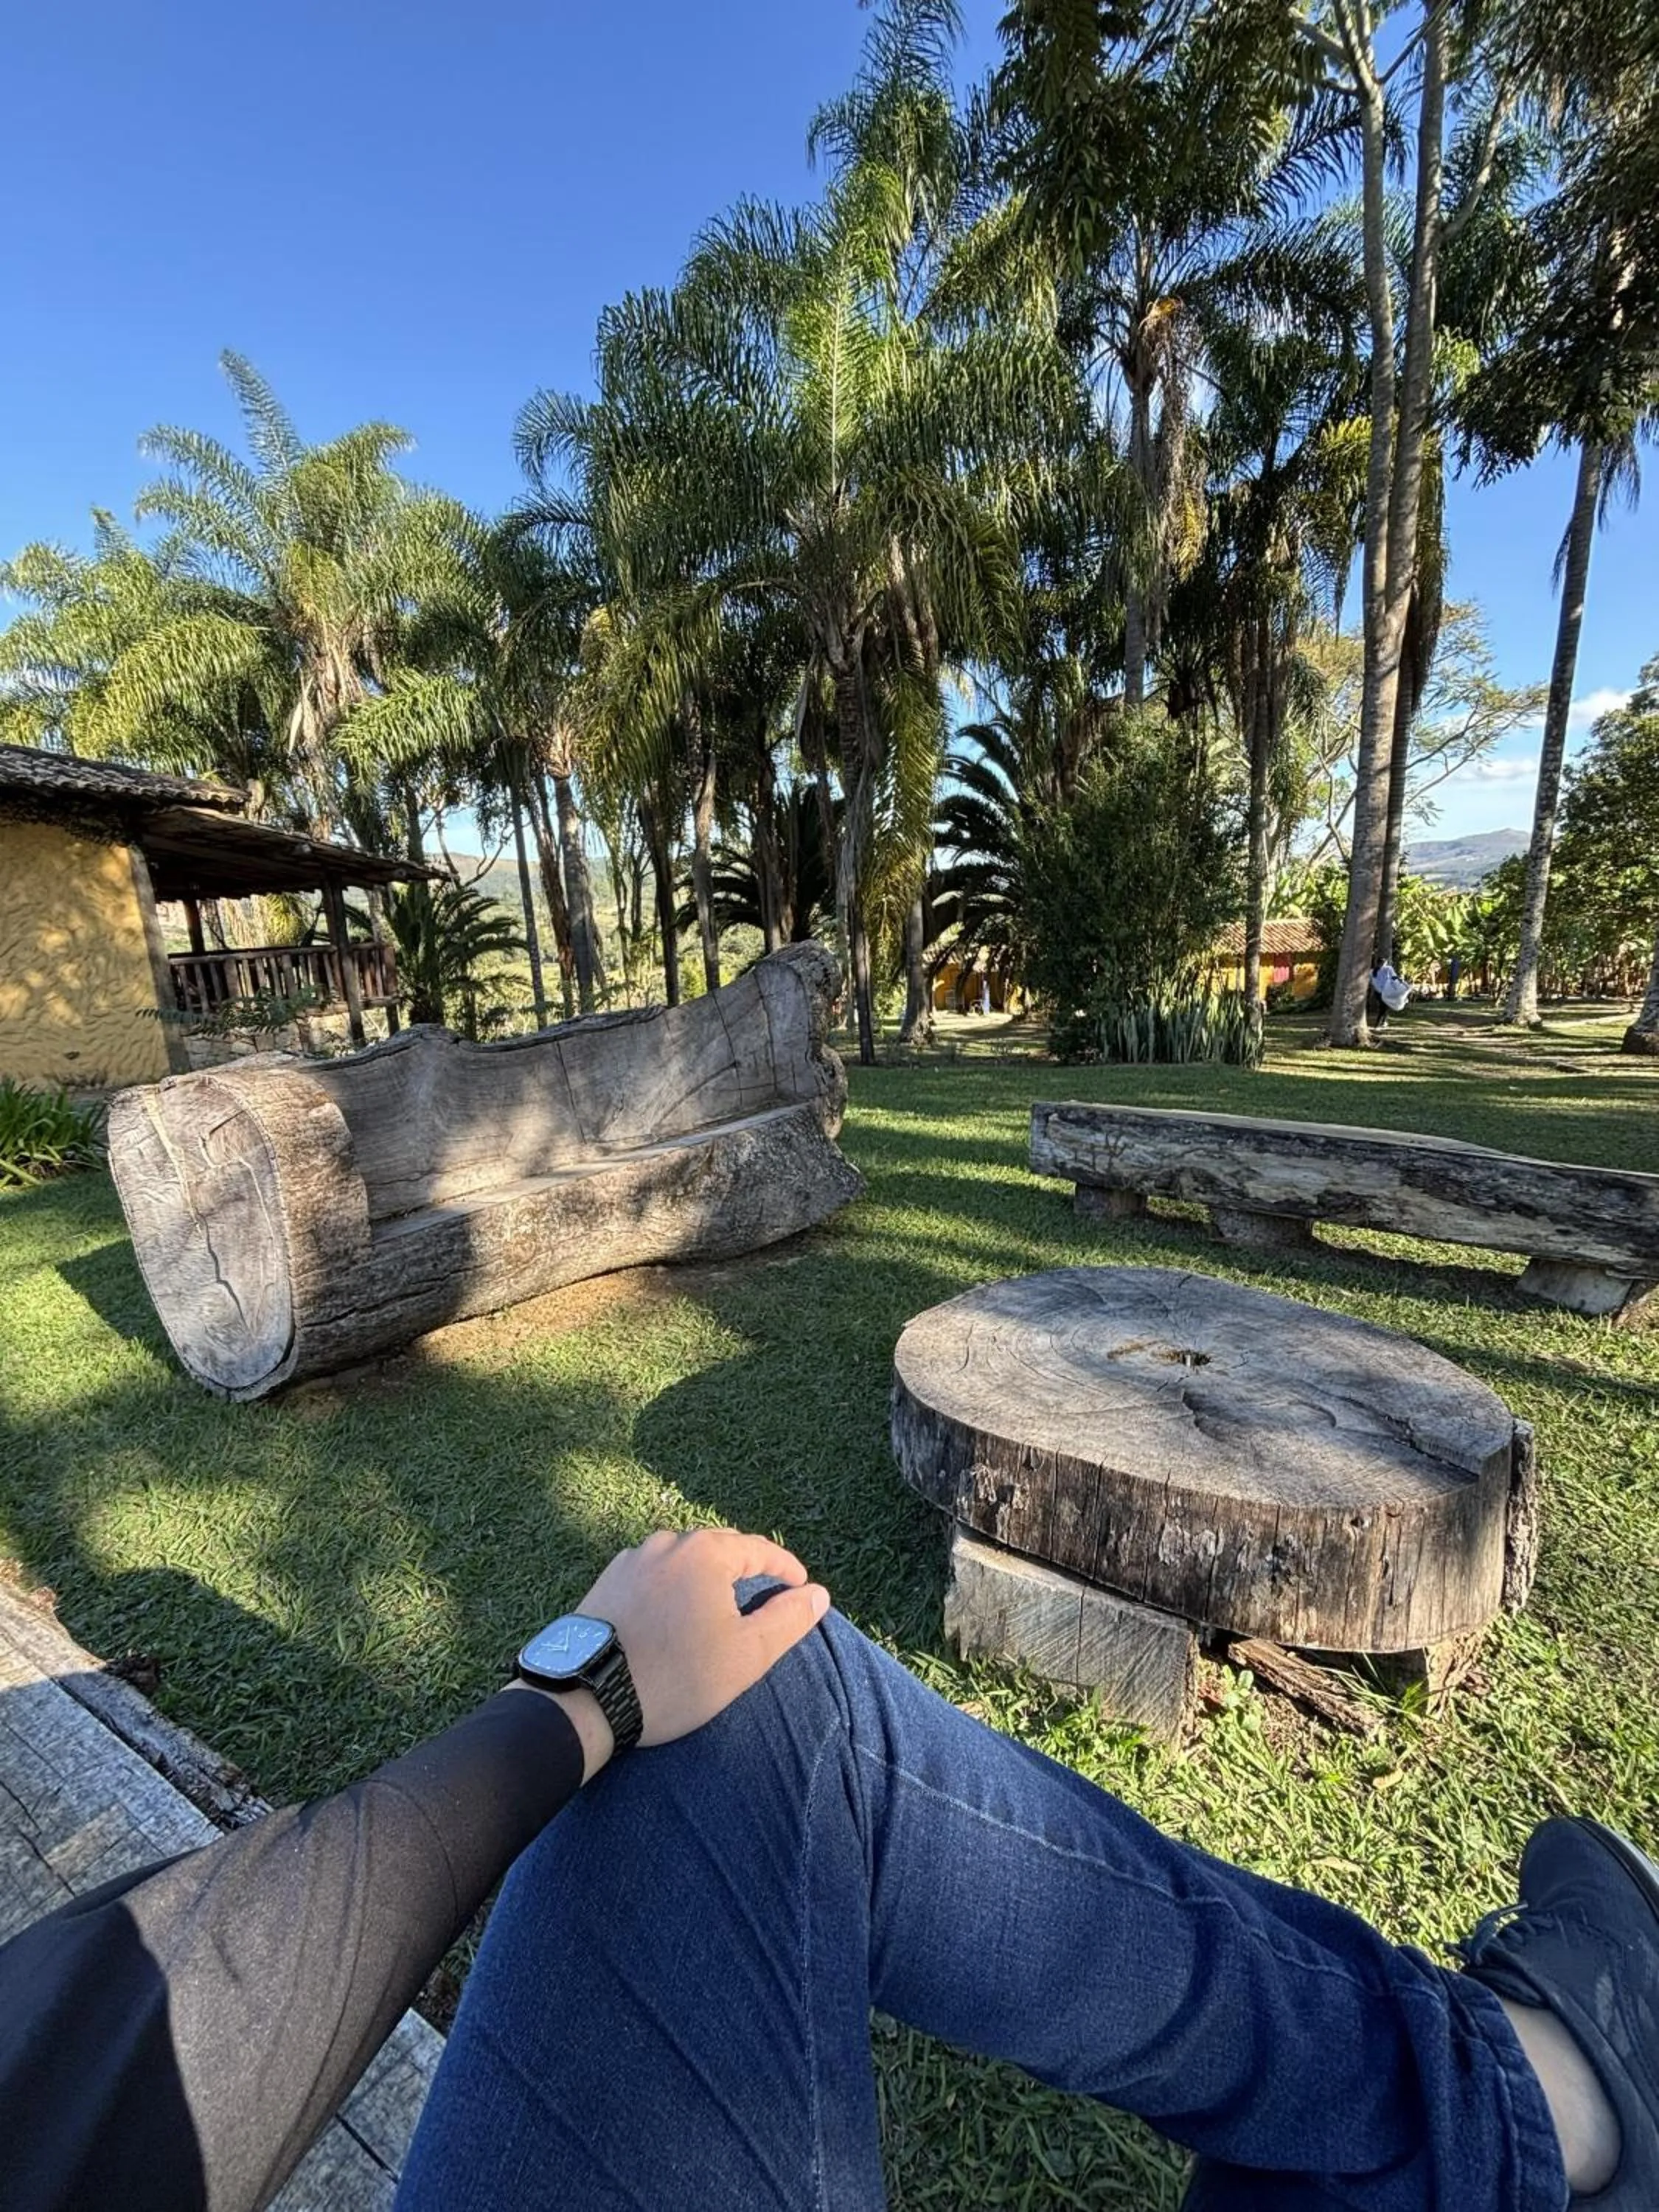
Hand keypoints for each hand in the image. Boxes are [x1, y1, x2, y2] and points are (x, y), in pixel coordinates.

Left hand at [546, 1528, 830, 1780]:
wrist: (588, 1698)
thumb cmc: (676, 1677)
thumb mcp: (746, 1654)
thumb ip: (788, 1619)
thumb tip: (818, 1593)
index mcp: (704, 1553)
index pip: (759, 1549)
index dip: (785, 1568)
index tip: (801, 1587)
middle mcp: (666, 1543)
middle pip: (719, 1548)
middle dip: (747, 1567)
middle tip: (766, 1593)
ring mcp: (630, 1559)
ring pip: (683, 1559)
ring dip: (707, 1576)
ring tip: (720, 1604)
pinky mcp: (605, 1581)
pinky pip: (654, 1574)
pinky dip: (674, 1587)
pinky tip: (675, 1612)